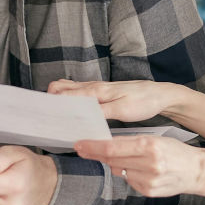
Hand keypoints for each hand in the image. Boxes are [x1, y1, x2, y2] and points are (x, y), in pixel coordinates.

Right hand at [47, 79, 180, 121]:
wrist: (160, 95)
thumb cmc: (144, 102)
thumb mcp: (123, 110)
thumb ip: (100, 112)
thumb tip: (79, 117)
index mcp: (96, 91)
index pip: (64, 94)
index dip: (51, 104)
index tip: (44, 116)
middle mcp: (93, 87)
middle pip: (60, 88)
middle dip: (49, 100)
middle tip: (47, 117)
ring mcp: (96, 88)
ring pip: (68, 88)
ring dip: (58, 99)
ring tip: (55, 116)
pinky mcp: (101, 92)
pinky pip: (78, 92)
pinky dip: (69, 98)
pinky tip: (71, 111)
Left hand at [74, 136, 204, 197]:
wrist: (196, 171)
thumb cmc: (175, 152)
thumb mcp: (155, 139)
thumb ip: (131, 144)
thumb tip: (107, 148)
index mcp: (150, 146)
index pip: (113, 148)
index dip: (93, 147)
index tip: (80, 145)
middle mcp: (148, 164)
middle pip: (112, 160)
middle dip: (95, 154)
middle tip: (82, 148)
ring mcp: (148, 180)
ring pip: (119, 170)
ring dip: (115, 164)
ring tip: (129, 159)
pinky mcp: (148, 191)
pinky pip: (129, 180)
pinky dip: (129, 174)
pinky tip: (141, 170)